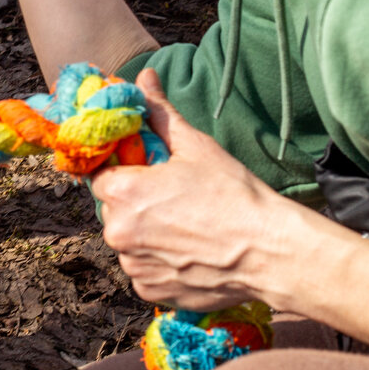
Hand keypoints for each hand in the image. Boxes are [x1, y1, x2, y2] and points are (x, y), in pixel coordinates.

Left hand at [92, 69, 315, 311]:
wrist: (269, 252)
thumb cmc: (234, 195)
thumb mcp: (195, 145)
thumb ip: (159, 112)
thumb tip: (143, 78)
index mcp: (123, 193)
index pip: (99, 175)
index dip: (120, 170)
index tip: (143, 170)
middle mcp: (119, 233)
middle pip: (112, 209)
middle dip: (134, 201)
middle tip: (173, 197)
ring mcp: (133, 266)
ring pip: (128, 241)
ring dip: (146, 233)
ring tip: (186, 225)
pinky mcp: (150, 291)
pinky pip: (143, 269)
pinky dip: (158, 261)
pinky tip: (188, 251)